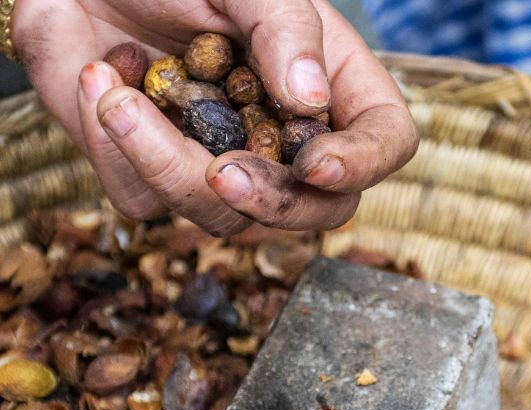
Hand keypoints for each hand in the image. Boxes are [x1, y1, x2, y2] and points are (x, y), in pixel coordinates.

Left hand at [12, 0, 417, 235]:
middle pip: (318, 209)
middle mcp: (289, 138)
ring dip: (165, 161)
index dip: (362, 164)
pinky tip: (102, 79)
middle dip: (270, 202)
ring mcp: (228, 167)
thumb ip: (284, 27)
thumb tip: (310, 103)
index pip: (385, 140)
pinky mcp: (159, 182)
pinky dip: (115, 147)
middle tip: (221, 175)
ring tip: (116, 91)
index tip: (316, 164)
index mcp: (331, 84)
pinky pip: (148, 200)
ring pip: (226, 217)